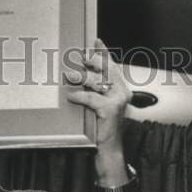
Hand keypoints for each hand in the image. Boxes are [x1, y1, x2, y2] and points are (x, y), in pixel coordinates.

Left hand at [65, 38, 131, 183]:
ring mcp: (118, 100)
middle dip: (91, 62)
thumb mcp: (99, 105)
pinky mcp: (110, 109)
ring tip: (68, 76)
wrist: (109, 150)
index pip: (112, 66)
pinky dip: (80, 96)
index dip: (104, 52)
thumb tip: (79, 74)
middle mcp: (123, 92)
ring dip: (81, 78)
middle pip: (106, 69)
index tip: (95, 41)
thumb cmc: (102, 128)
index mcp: (121, 89)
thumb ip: (95, 90)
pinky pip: (91, 98)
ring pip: (98, 81)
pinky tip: (71, 97)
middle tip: (77, 59)